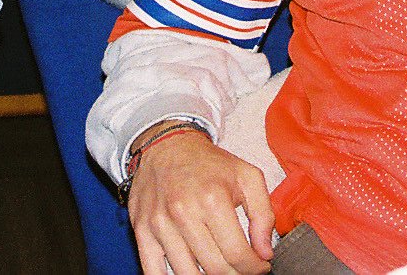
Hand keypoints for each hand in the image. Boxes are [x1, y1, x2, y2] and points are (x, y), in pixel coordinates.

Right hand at [127, 126, 272, 274]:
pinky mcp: (142, 230)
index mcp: (213, 199)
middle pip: (215, 268)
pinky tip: (189, 271)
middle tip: (240, 266)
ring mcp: (160, 224)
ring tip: (218, 265)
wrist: (166, 144)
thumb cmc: (207, 163)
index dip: (254, 268)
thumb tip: (265, 252)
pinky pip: (154, 272)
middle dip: (234, 273)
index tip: (258, 266)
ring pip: (188, 274)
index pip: (238, 255)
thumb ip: (264, 214)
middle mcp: (183, 213)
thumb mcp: (247, 177)